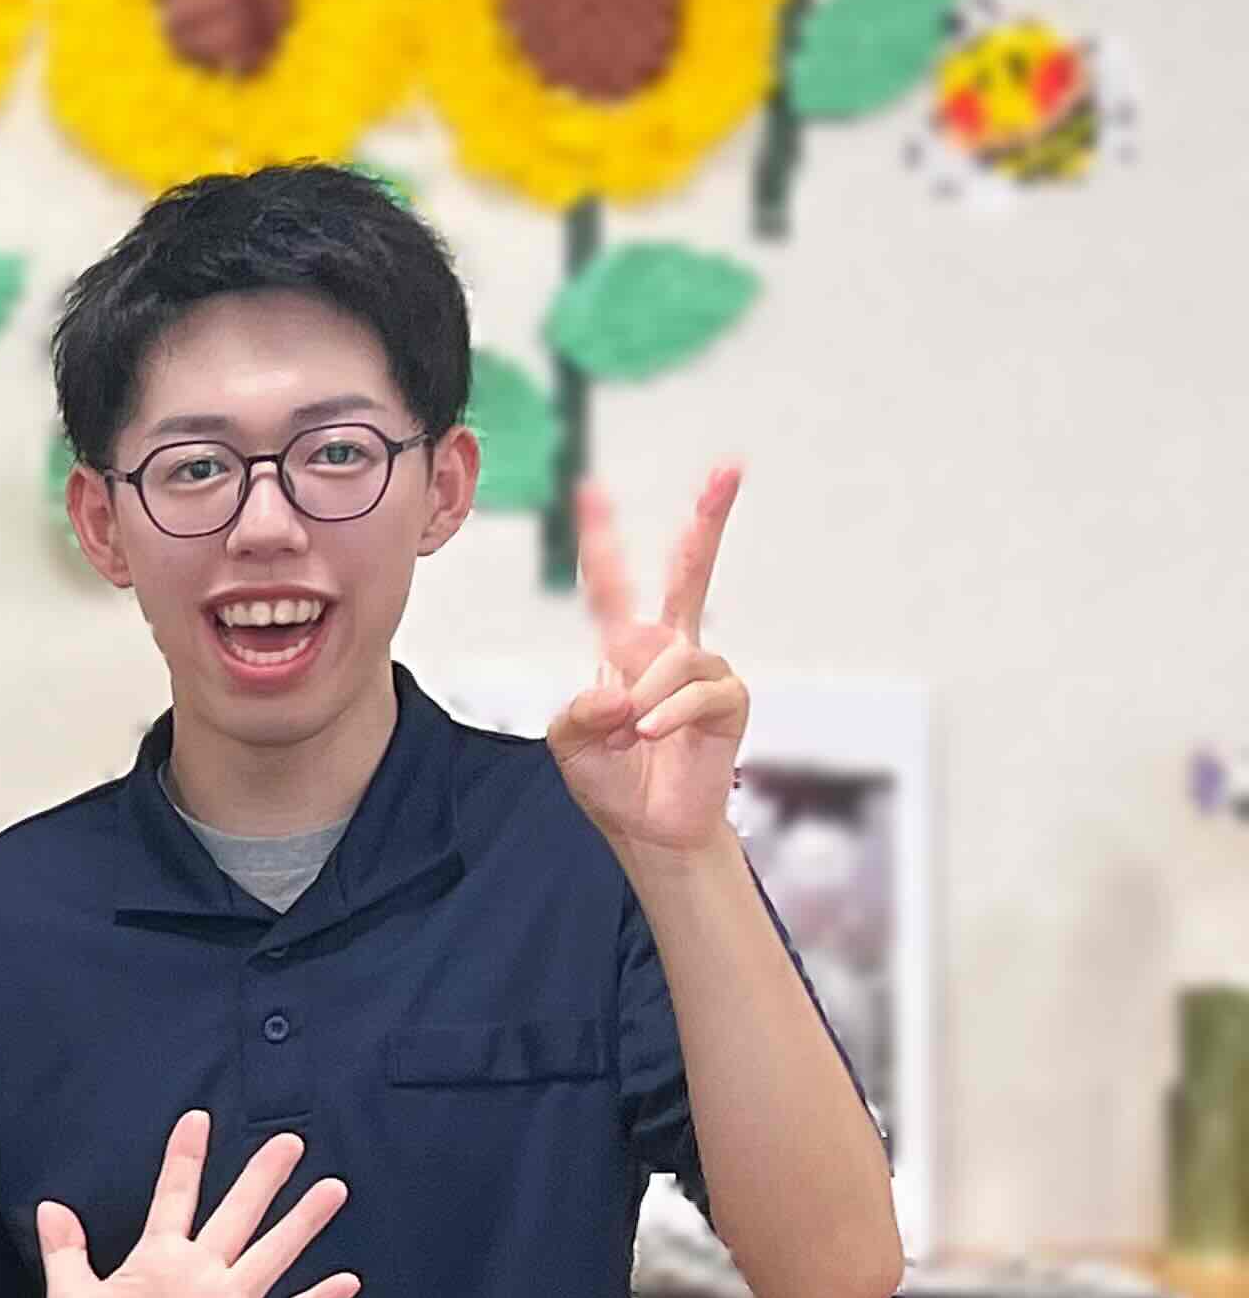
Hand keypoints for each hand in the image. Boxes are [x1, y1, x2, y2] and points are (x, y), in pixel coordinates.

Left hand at [38, 1112, 356, 1297]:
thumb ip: (65, 1253)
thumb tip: (49, 1205)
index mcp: (155, 1260)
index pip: (174, 1197)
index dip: (185, 1159)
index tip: (196, 1118)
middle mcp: (198, 1275)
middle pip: (237, 1213)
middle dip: (261, 1177)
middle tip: (289, 1139)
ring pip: (272, 1253)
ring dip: (302, 1223)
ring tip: (332, 1187)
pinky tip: (348, 1280)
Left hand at [549, 465, 751, 858]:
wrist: (648, 829)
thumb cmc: (611, 782)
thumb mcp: (569, 745)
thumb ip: (578, 713)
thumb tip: (621, 693)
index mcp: (625, 651)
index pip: (610, 587)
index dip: (601, 540)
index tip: (591, 489)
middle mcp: (669, 651)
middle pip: (690, 575)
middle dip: (708, 521)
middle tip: (729, 468)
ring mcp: (703, 672)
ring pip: (675, 658)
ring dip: (645, 699)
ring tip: (633, 735)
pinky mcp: (729, 700)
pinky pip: (698, 691)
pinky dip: (667, 716)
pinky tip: (650, 736)